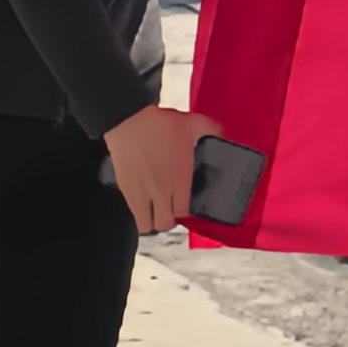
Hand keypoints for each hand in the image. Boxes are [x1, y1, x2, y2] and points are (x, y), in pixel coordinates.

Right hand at [104, 102, 212, 236]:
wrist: (129, 121)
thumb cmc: (160, 124)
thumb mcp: (193, 123)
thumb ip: (211, 129)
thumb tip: (221, 131)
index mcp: (180, 179)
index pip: (183, 211)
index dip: (185, 212)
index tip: (184, 204)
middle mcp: (161, 191)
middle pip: (165, 224)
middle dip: (168, 220)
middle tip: (168, 209)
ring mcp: (141, 193)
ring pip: (146, 225)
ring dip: (151, 221)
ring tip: (153, 210)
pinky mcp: (126, 190)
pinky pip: (132, 213)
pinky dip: (137, 212)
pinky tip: (141, 201)